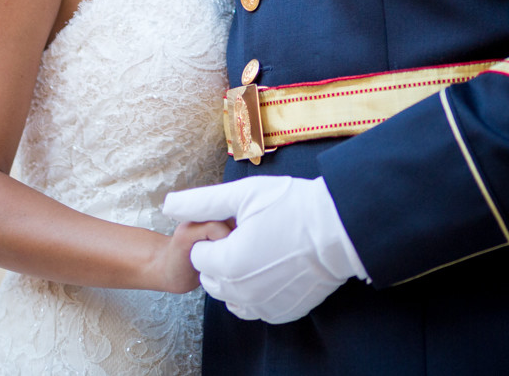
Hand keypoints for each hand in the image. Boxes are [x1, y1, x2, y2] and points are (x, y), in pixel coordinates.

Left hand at [163, 176, 366, 322]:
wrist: (341, 232)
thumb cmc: (293, 206)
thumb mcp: (243, 195)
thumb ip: (201, 202)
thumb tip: (167, 204)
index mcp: (228, 263)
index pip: (199, 256)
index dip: (216, 237)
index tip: (241, 225)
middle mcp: (242, 292)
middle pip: (212, 278)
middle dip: (223, 258)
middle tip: (253, 235)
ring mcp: (263, 306)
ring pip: (231, 295)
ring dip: (237, 277)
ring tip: (263, 250)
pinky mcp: (281, 313)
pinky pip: (255, 306)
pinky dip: (256, 291)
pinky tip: (274, 268)